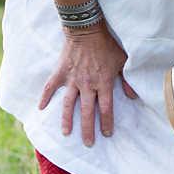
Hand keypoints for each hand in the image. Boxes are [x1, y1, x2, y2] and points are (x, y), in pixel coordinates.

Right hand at [39, 22, 138, 146]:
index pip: (105, 109)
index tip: (107, 134)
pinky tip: (40, 108)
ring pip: (68, 105)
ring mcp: (72, 80)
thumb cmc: (107, 45)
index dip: (106, 123)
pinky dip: (45, 97)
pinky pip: (50, 87)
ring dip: (67, 120)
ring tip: (66, 133)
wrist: (87, 30)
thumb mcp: (123, 61)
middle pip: (87, 112)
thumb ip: (127, 80)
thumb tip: (133, 96)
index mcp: (103, 83)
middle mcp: (87, 85)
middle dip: (87, 129)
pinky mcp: (61, 73)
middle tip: (88, 144)